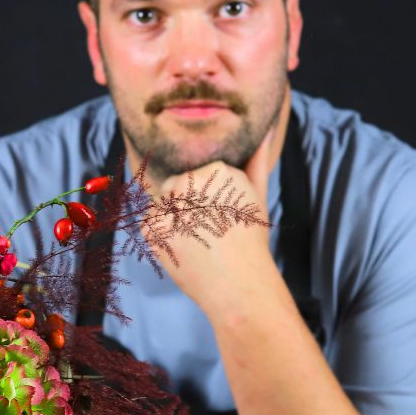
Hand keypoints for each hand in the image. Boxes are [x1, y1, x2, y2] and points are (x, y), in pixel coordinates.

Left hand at [149, 153, 276, 313]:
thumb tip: (266, 129)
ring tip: (196, 242)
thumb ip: (257, 162)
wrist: (240, 285)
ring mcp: (171, 203)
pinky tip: (182, 249)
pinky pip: (149, 223)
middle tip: (209, 232)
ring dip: (172, 220)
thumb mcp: (257, 197)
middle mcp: (193, 180)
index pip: (197, 176)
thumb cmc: (250, 243)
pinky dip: (159, 237)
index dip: (206, 200)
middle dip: (187, 207)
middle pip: (177, 186)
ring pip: (162, 204)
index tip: (221, 219)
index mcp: (219, 169)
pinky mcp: (154, 226)